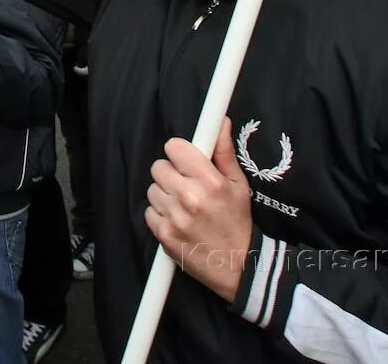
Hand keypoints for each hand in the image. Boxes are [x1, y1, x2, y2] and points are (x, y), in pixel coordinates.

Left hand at [145, 119, 253, 302]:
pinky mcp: (164, 235)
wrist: (238, 266)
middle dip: (171, 173)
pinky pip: (149, 212)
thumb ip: (224, 152)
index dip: (179, 153)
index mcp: (209, 180)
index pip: (174, 148)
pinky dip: (160, 215)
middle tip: (186, 185)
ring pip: (152, 190)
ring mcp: (175, 217)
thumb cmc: (238, 222)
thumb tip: (220, 122)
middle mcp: (190, 197)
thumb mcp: (238, 184)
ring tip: (183, 206)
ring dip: (165, 194)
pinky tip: (177, 220)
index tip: (186, 161)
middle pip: (159, 167)